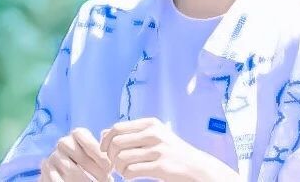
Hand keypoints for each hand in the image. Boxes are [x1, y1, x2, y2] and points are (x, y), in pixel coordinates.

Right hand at [39, 127, 112, 181]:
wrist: (63, 167)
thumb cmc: (86, 157)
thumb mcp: (92, 150)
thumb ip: (102, 148)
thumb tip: (113, 156)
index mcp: (77, 133)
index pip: (89, 143)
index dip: (100, 157)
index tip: (110, 168)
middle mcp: (64, 142)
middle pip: (81, 159)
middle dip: (96, 171)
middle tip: (107, 179)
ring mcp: (53, 156)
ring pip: (71, 171)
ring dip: (86, 180)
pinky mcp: (46, 170)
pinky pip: (58, 180)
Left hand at [100, 117, 239, 181]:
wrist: (196, 167)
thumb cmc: (171, 151)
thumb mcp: (154, 136)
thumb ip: (131, 133)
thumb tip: (103, 132)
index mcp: (151, 123)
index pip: (117, 128)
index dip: (106, 141)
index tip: (105, 152)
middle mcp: (154, 133)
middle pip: (116, 143)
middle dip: (110, 156)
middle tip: (114, 164)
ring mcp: (158, 149)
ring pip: (121, 158)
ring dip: (118, 168)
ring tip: (124, 171)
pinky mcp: (160, 166)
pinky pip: (131, 171)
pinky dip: (126, 176)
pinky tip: (131, 176)